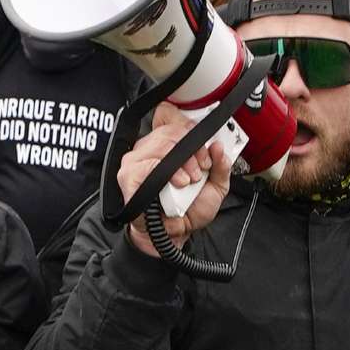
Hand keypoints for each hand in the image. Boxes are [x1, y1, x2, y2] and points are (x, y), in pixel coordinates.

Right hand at [119, 103, 231, 257]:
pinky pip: (146, 164)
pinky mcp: (128, 176)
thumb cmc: (189, 209)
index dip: (188, 125)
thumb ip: (221, 165)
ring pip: (160, 143)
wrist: (175, 235)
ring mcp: (136, 161)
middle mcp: (149, 148)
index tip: (204, 147)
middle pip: (170, 128)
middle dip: (192, 148)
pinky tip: (176, 184)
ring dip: (181, 161)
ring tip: (188, 180)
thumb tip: (219, 146)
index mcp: (168, 144)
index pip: (169, 115)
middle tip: (201, 169)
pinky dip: (165, 172)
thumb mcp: (215, 186)